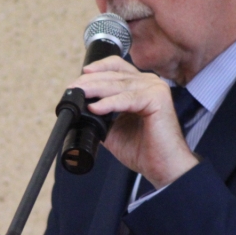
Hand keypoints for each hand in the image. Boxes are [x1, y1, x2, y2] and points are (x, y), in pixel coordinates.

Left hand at [70, 56, 199, 187]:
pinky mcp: (158, 99)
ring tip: (79, 94)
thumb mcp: (114, 128)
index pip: (117, 67)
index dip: (98, 68)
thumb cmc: (144, 149)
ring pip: (119, 84)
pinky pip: (127, 98)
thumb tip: (80, 110)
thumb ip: (101, 115)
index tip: (80, 77)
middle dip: (91, 81)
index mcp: (141, 85)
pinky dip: (109, 103)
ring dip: (96, 89)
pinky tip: (95, 108)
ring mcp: (155, 89)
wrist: (162, 167)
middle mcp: (150, 83)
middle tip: (72, 88)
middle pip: (115, 74)